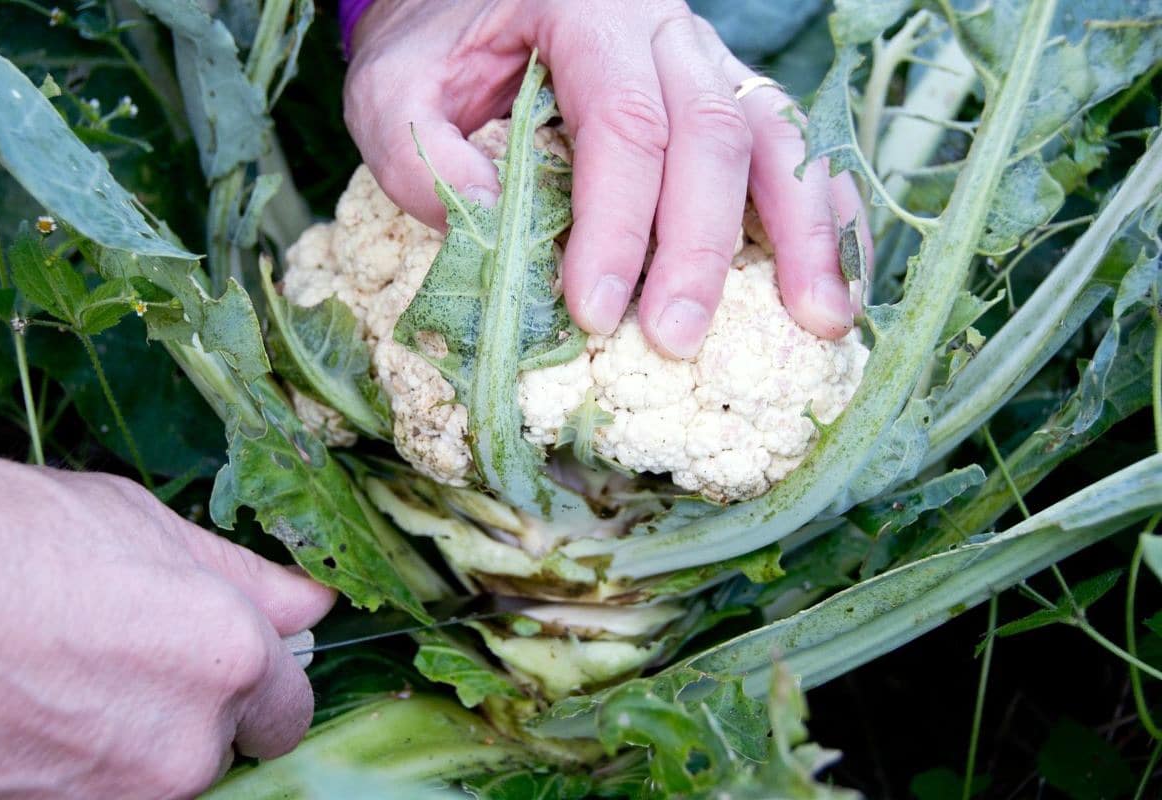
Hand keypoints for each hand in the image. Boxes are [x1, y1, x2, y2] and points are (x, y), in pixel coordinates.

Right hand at [0, 457, 335, 797]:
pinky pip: (108, 790)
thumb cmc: (11, 541)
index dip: (267, 676)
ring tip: (80, 672)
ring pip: (166, 771)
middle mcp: (189, 744)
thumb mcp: (145, 527)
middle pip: (230, 746)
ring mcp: (121, 795)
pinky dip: (92, 757)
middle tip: (146, 654)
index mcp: (230, 659)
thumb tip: (313, 603)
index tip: (243, 653)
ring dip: (145, 734)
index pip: (292, 705)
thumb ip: (246, 579)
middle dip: (208, 709)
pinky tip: (48, 706)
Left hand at [343, 0, 869, 358]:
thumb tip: (500, 240)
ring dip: (802, 234)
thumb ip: (425, 159)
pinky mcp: (727, 94)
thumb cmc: (434, 47)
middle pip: (713, 132)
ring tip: (818, 321)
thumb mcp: (394, 91)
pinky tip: (836, 277)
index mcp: (588, 9)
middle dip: (700, 247)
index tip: (598, 312)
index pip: (623, 123)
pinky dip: (822, 213)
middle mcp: (665, 27)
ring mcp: (708, 57)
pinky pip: (792, 148)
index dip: (617, 224)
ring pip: (778, 136)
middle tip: (677, 340)